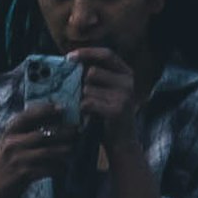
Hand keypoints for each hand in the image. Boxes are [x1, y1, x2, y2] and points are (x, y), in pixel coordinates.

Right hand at [0, 112, 77, 197]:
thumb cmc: (4, 167)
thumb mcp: (10, 146)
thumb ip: (25, 135)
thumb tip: (53, 121)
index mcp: (8, 132)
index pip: (28, 115)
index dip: (46, 109)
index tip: (62, 108)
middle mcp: (12, 143)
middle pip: (44, 133)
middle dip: (63, 131)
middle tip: (76, 131)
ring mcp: (17, 159)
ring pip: (48, 151)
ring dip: (63, 151)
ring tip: (72, 151)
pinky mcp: (22, 174)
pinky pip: (46, 169)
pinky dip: (57, 168)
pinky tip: (63, 169)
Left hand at [78, 51, 160, 197]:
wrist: (121, 145)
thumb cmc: (107, 118)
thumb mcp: (105, 93)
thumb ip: (95, 79)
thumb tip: (71, 63)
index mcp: (126, 72)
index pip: (106, 54)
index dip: (87, 53)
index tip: (69, 57)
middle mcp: (128, 80)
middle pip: (93, 71)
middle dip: (80, 84)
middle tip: (76, 95)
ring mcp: (124, 94)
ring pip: (88, 88)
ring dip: (80, 100)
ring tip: (83, 111)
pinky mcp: (117, 109)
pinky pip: (88, 103)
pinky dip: (82, 110)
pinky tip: (84, 118)